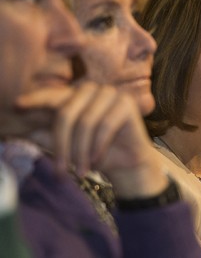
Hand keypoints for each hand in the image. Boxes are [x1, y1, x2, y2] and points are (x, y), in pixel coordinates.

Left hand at [14, 82, 166, 197]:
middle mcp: (93, 89)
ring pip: (85, 122)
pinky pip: (105, 126)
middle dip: (62, 145)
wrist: (127, 165)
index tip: (16, 105)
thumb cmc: (95, 153)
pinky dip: (98, 147)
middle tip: (60, 171)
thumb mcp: (65, 144)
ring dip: (81, 151)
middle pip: (66, 113)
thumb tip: (14, 129)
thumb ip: (43, 133)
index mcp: (76, 95)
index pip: (53, 95)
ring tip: (81, 170)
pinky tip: (96, 161)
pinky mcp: (126, 103)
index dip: (35, 100)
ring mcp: (111, 93)